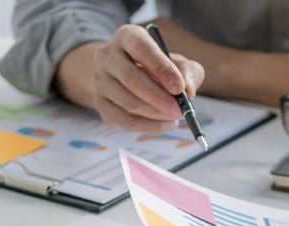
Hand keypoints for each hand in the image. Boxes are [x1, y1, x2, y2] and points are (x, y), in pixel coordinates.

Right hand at [56, 26, 203, 133]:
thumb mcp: (176, 61)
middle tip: (180, 110)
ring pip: (128, 103)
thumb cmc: (156, 66)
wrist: (125, 75)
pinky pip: (125, 121)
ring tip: (175, 117)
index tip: (179, 88)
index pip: (141, 48)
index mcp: (127, 36)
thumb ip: (188, 71)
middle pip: (131, 78)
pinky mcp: (100, 103)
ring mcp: (100, 81)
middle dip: (159, 98)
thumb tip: (188, 92)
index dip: (161, 68)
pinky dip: (149, 126)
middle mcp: (108, 56)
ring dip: (156, 114)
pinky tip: (165, 124)